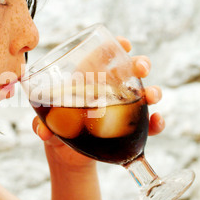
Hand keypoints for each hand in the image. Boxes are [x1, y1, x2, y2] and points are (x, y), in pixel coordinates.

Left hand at [32, 36, 164, 167]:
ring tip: (152, 96)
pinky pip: (147, 124)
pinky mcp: (129, 128)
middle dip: (140, 63)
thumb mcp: (47, 123)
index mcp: (87, 78)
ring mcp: (122, 107)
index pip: (103, 55)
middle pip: (129, 69)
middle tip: (141, 68)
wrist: (67, 154)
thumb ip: (41, 125)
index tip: (124, 44)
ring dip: (153, 91)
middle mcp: (108, 88)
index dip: (115, 46)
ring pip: (143, 93)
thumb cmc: (56, 127)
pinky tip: (157, 122)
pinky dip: (156, 122)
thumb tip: (43, 131)